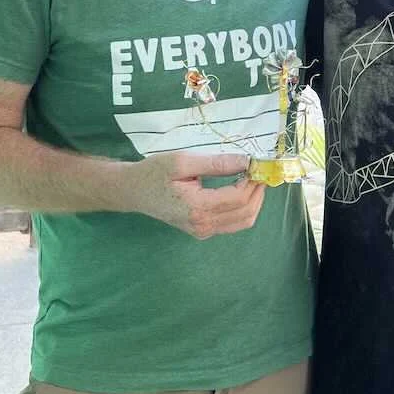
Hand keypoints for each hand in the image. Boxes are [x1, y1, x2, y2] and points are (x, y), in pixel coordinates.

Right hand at [125, 152, 265, 238]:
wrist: (134, 190)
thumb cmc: (154, 173)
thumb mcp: (183, 162)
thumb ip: (216, 163)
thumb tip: (246, 161)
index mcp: (197, 208)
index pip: (239, 197)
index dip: (253, 181)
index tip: (257, 163)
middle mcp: (203, 225)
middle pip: (246, 212)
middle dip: (258, 191)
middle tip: (259, 170)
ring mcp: (203, 231)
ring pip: (243, 221)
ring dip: (254, 200)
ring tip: (252, 178)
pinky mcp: (202, 231)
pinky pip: (233, 223)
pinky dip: (244, 207)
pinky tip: (240, 189)